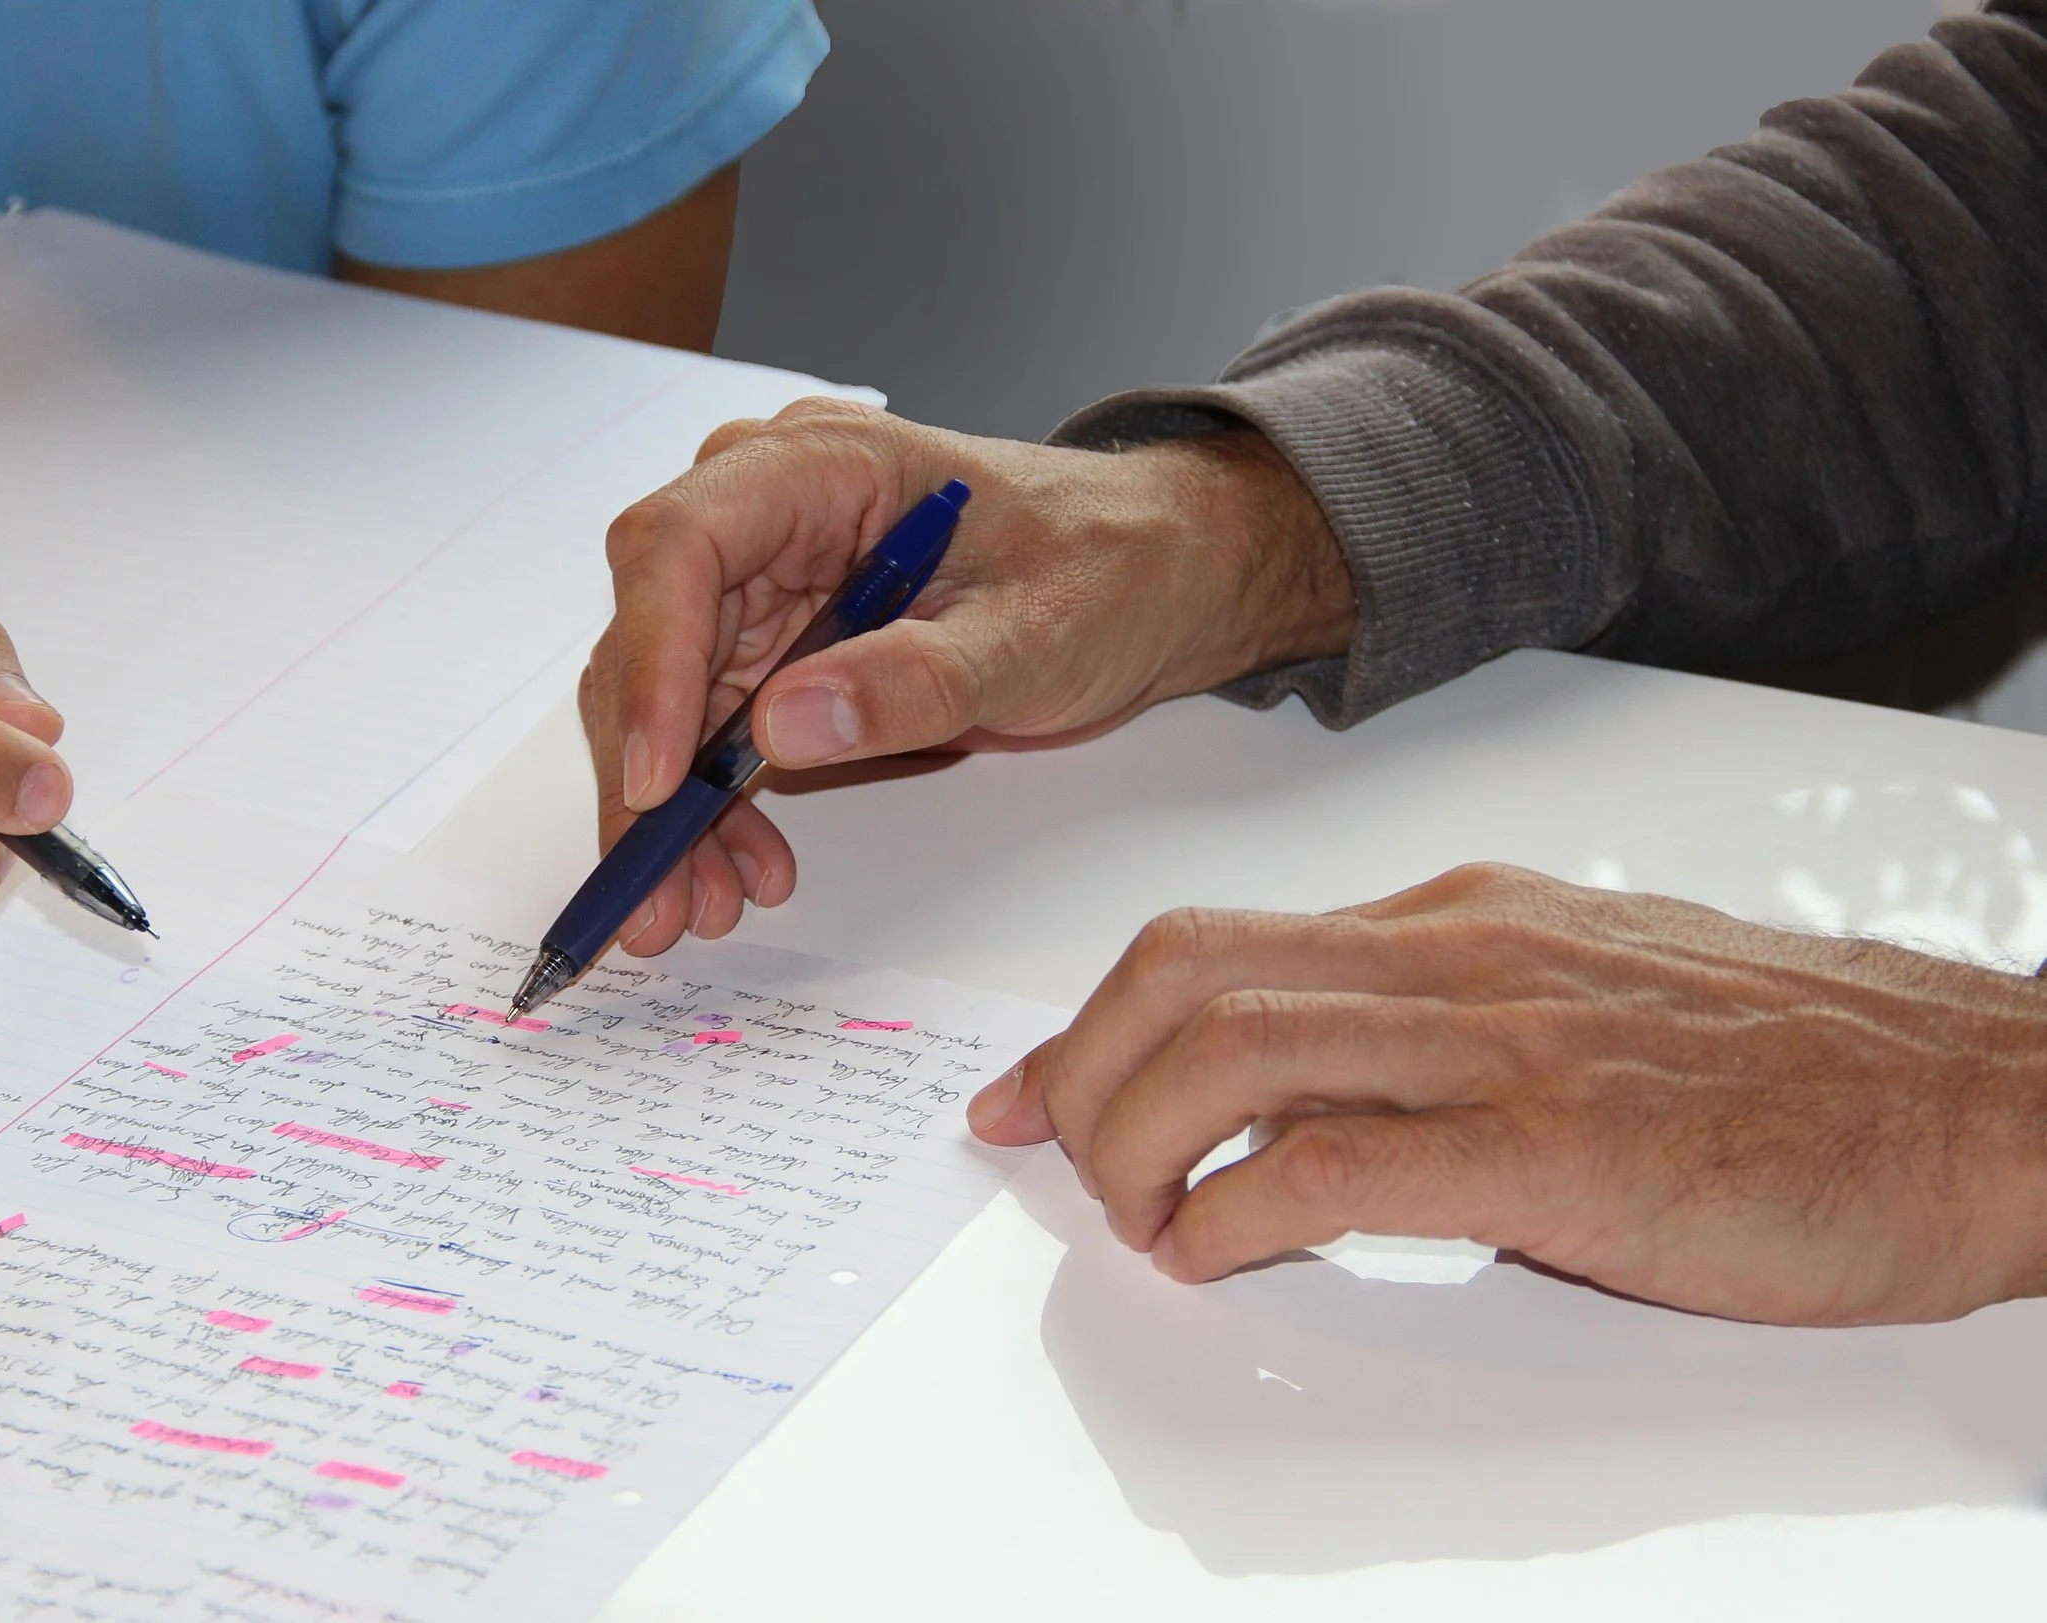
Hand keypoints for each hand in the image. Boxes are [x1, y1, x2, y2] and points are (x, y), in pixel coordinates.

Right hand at [580, 399, 1354, 955]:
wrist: (1158, 573)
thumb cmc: (1110, 571)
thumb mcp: (1034, 635)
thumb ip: (914, 679)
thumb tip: (781, 725)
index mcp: (818, 463)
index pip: (680, 546)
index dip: (650, 663)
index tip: (661, 778)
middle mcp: (767, 510)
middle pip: (648, 631)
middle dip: (645, 769)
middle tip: (658, 891)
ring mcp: (765, 578)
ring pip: (665, 695)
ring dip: (671, 807)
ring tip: (701, 905)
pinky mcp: (776, 641)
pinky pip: (712, 727)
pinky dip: (714, 804)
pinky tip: (744, 867)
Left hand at [967, 864, 2046, 1326]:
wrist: (1982, 1103)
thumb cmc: (1798, 1069)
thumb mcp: (1585, 1003)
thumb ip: (1445, 1027)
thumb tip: (1310, 1097)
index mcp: (1460, 917)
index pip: (1212, 940)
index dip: (1086, 1022)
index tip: (1025, 1092)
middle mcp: (1461, 952)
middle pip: (1181, 974)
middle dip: (1082, 1075)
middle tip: (1065, 1163)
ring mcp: (1505, 1040)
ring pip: (1229, 1047)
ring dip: (1139, 1144)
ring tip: (1142, 1219)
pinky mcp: (1555, 1146)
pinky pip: (1333, 1160)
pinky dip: (1236, 1214)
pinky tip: (1223, 1253)